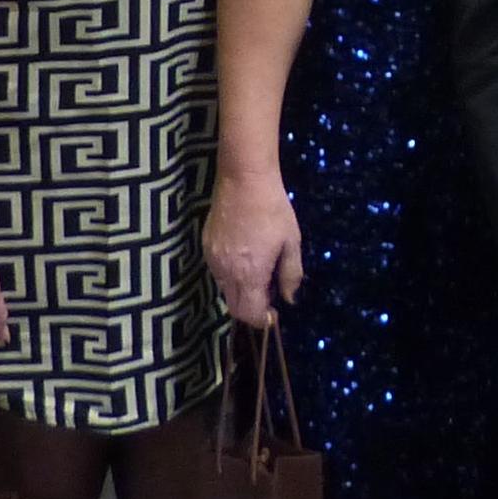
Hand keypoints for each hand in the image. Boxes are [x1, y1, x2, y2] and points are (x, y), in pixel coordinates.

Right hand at [204, 173, 303, 328]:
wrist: (244, 178)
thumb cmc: (273, 209)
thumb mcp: (291, 242)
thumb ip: (291, 274)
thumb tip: (290, 299)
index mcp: (249, 273)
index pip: (250, 313)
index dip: (263, 320)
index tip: (275, 313)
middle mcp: (226, 271)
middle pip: (234, 307)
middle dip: (252, 308)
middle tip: (269, 294)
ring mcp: (213, 258)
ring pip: (225, 289)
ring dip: (241, 291)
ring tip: (258, 271)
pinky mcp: (206, 245)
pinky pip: (217, 271)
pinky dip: (230, 275)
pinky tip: (244, 255)